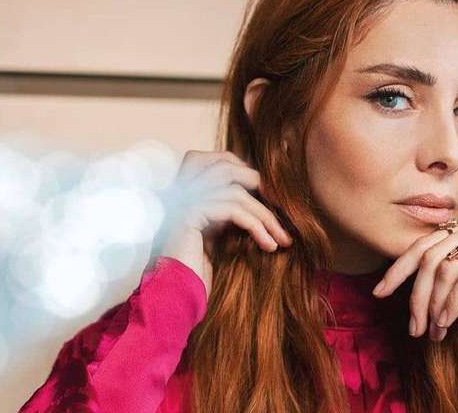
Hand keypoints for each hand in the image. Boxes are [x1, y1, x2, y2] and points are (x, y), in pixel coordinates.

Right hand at [151, 150, 292, 296]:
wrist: (175, 296)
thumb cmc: (198, 272)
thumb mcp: (218, 233)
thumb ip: (229, 210)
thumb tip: (259, 195)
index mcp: (185, 192)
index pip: (217, 161)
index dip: (245, 171)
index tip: (268, 198)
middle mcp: (179, 191)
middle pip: (226, 168)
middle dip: (259, 188)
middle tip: (278, 214)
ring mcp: (182, 201)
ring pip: (235, 192)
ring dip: (265, 216)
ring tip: (282, 240)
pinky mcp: (189, 215)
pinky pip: (232, 209)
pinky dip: (257, 226)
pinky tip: (269, 245)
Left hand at [371, 209, 457, 341]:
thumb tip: (437, 293)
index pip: (425, 244)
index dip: (398, 268)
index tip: (379, 291)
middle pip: (429, 256)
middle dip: (413, 294)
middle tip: (411, 326)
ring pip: (446, 268)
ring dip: (434, 305)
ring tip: (431, 332)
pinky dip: (453, 302)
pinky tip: (448, 322)